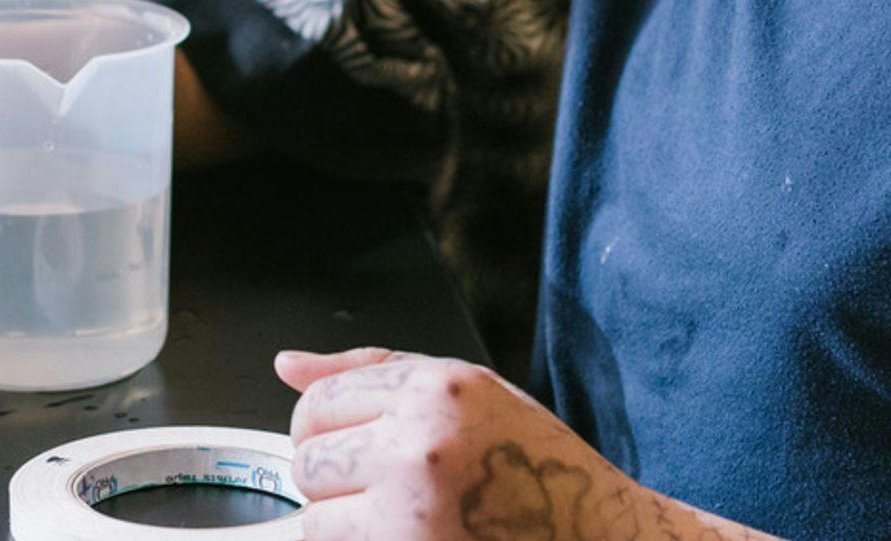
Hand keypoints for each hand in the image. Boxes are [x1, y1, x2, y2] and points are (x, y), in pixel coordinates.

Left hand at [278, 349, 770, 540]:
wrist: (602, 538)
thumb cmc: (538, 468)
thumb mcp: (468, 392)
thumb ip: (372, 371)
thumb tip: (288, 365)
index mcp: (436, 390)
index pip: (317, 404)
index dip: (324, 431)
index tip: (349, 447)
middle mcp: (422, 445)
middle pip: (307, 463)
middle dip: (333, 481)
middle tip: (382, 489)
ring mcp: (414, 511)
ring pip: (316, 522)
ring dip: (347, 526)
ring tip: (404, 518)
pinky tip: (412, 537)